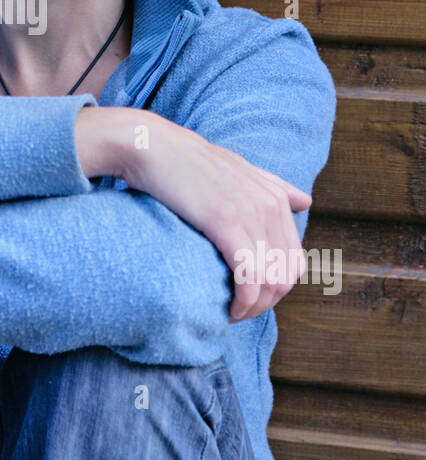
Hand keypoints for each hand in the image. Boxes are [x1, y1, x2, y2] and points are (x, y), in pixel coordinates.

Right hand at [75, 106, 309, 321]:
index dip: (274, 289)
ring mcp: (249, 213)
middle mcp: (269, 205)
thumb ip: (274, 185)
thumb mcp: (239, 168)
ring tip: (230, 312)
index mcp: (275, 198)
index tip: (248, 298)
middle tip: (238, 310)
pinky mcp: (225, 222)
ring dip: (253, 307)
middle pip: (286, 276)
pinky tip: (226, 308)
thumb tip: (305, 201)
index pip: (295, 261)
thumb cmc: (189, 161)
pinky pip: (248, 276)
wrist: (154, 147)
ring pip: (270, 282)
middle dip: (265, 303)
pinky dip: (242, 301)